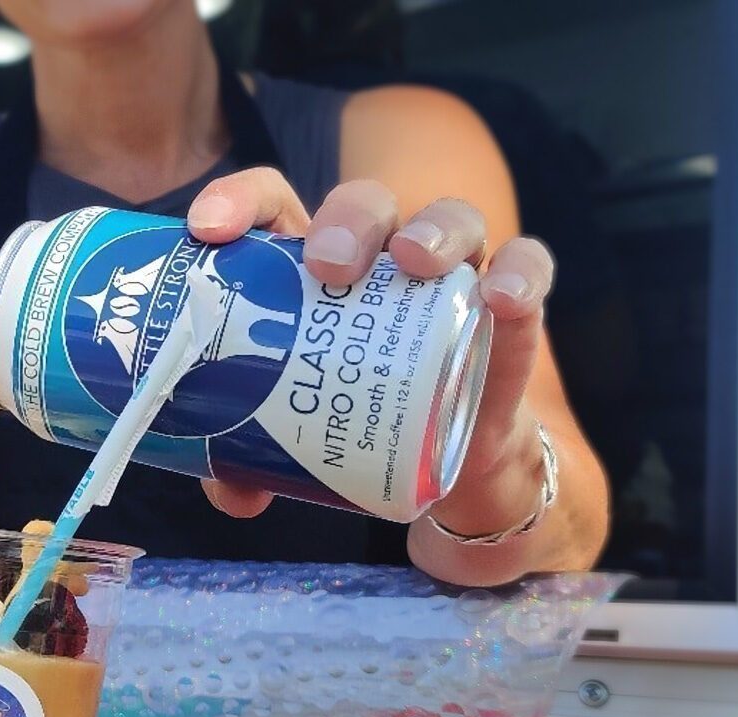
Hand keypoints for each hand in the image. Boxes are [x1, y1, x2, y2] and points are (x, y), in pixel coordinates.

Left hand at [185, 169, 554, 537]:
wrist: (443, 461)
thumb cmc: (349, 416)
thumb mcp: (289, 441)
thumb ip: (249, 461)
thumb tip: (230, 494)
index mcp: (308, 265)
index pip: (272, 203)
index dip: (238, 200)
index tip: (208, 231)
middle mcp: (381, 254)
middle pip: (365, 204)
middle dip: (346, 222)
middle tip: (327, 266)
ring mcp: (450, 274)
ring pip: (450, 220)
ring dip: (433, 230)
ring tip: (413, 261)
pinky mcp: (507, 308)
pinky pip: (528, 267)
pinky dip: (522, 273)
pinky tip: (502, 295)